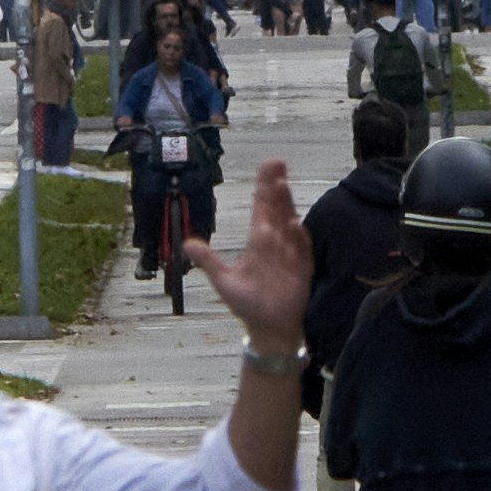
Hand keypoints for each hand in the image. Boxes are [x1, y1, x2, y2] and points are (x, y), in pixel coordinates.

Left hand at [190, 156, 306, 365]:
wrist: (268, 327)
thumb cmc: (248, 302)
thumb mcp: (224, 281)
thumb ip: (208, 261)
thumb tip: (187, 243)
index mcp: (259, 241)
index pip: (262, 208)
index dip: (264, 188)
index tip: (268, 167)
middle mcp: (276, 242)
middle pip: (276, 209)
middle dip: (275, 187)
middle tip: (276, 163)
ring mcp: (291, 253)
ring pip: (288, 224)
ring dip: (285, 205)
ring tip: (280, 185)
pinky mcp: (302, 268)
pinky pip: (301, 250)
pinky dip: (298, 238)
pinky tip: (293, 224)